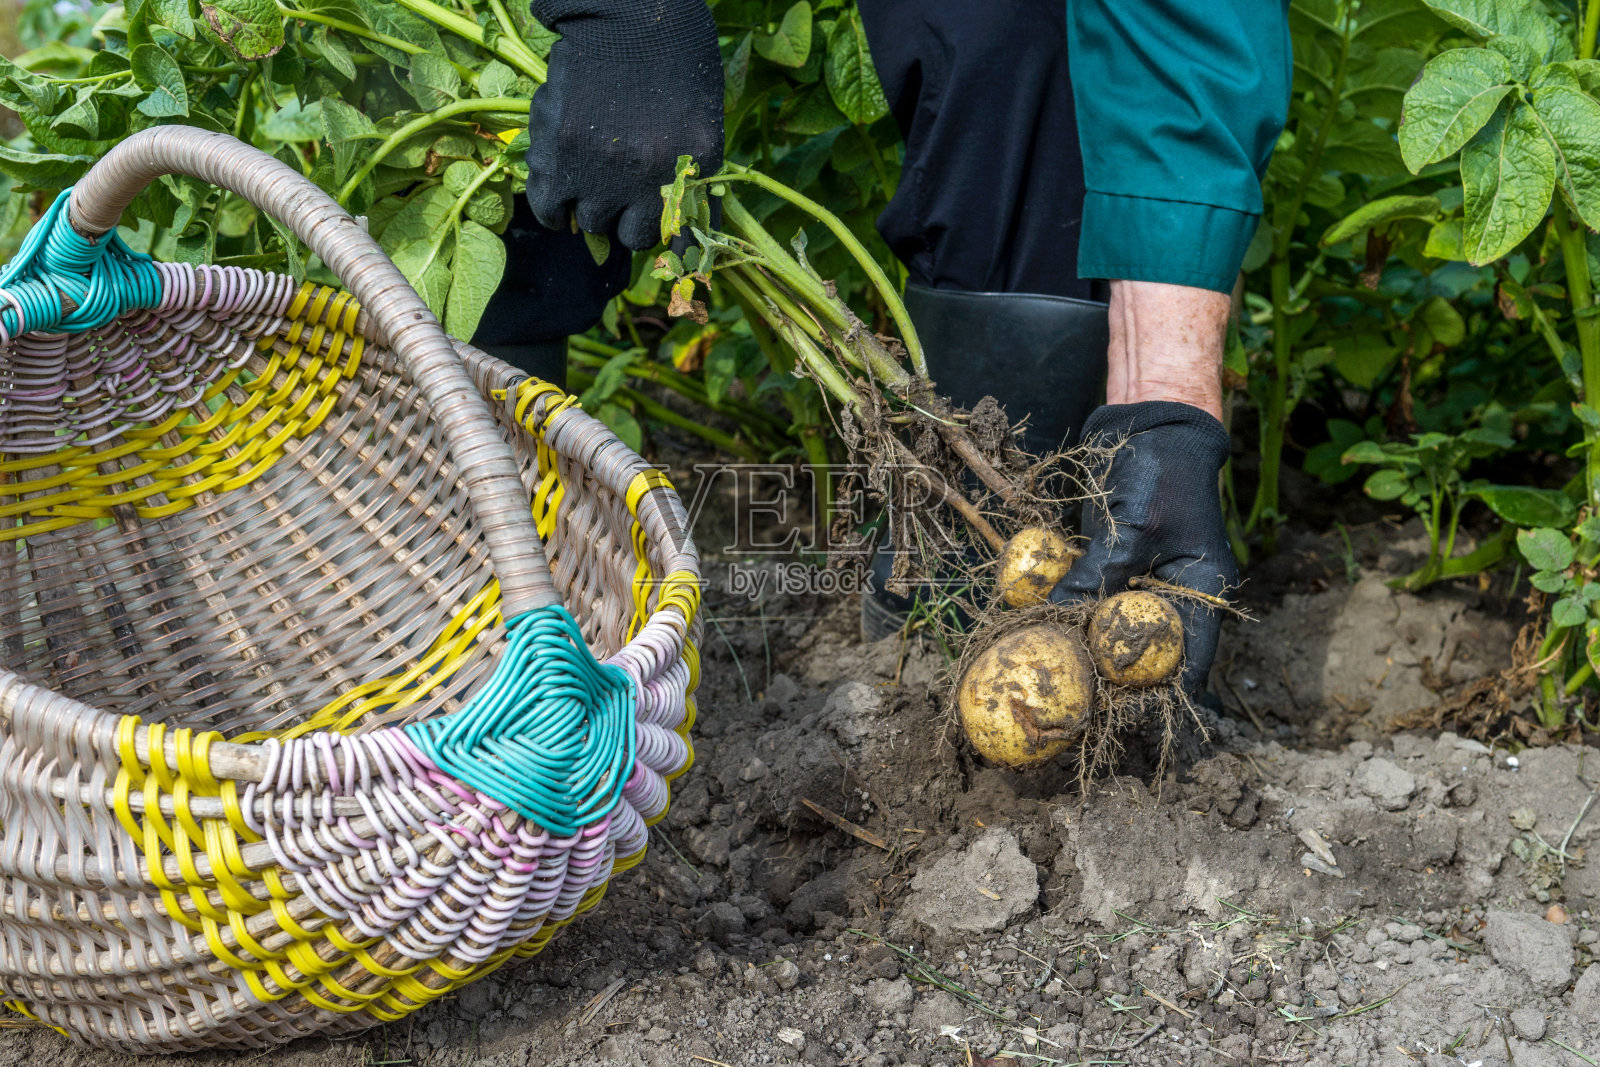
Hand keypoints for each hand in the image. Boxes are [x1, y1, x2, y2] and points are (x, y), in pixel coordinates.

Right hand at [525, 0, 723, 249]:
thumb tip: (686, 247)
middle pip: (627, 235)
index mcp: (689, 173)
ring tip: (588, 187)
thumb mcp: (703, 131)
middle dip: (623, 217)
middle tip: (618, 193)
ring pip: (589, 222)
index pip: (672, 238)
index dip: (657, 229)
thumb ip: (695, 184)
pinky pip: (548, 204)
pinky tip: (559, 207)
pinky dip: (552, 210)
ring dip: (589, 208)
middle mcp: (646, 179)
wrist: (633, 17)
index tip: (648, 220)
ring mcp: (601, 168)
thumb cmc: (674, 68)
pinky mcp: (561, 151)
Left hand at [1050, 402, 1237, 692]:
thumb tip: (1057, 619)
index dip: (1161, 697)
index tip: (1125, 721)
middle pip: (1146, 657)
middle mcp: (1174, 598)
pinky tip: (1032, 635)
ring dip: (1082, 654)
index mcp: (1203, 593)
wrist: (1145, 428)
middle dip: (1113, 685)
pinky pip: (1086, 602)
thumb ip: (1099, 574)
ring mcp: (1140, 585)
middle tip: (1075, 712)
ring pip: (1110, 633)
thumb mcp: (1133, 528)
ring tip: (1050, 686)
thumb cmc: (1157, 474)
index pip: (1190, 662)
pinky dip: (1064, 616)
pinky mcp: (1109, 570)